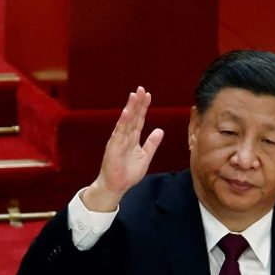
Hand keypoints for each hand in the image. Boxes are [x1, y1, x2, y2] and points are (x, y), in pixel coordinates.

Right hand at [82, 86, 164, 211]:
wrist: (117, 186)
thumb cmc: (128, 173)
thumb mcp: (145, 156)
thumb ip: (152, 143)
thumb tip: (160, 130)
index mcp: (132, 138)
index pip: (139, 119)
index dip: (143, 107)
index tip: (148, 95)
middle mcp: (125, 136)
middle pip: (132, 116)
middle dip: (137, 103)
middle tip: (141, 89)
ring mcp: (118, 140)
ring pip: (126, 121)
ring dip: (130, 108)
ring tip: (134, 96)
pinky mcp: (113, 147)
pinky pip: (119, 133)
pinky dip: (123, 122)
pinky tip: (126, 112)